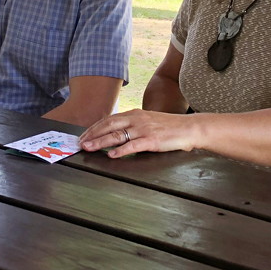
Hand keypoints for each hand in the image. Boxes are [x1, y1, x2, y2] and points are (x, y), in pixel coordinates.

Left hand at [79, 109, 202, 158]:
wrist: (189, 128)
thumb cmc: (170, 127)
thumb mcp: (148, 121)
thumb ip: (133, 125)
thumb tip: (117, 133)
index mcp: (135, 114)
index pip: (109, 119)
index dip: (94, 128)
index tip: (84, 135)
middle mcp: (137, 119)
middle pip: (109, 125)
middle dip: (93, 134)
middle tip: (81, 143)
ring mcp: (144, 129)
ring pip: (117, 135)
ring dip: (101, 142)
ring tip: (89, 148)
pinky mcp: (152, 140)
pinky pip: (132, 146)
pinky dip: (120, 151)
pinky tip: (111, 155)